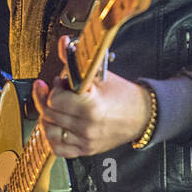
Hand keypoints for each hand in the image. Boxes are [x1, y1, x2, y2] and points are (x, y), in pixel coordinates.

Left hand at [33, 35, 151, 157]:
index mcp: (91, 106)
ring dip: (48, 117)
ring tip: (56, 107)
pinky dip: (52, 137)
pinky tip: (57, 124)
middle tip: (56, 89)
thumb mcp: (100, 73)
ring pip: (49, 131)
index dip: (54, 88)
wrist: (143, 115)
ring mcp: (85, 140)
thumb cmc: (123, 94)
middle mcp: (87, 126)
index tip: (61, 81)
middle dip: (47, 98)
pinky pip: (57, 148)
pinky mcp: (85, 150)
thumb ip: (76, 60)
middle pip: (49, 114)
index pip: (55, 99)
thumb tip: (63, 42)